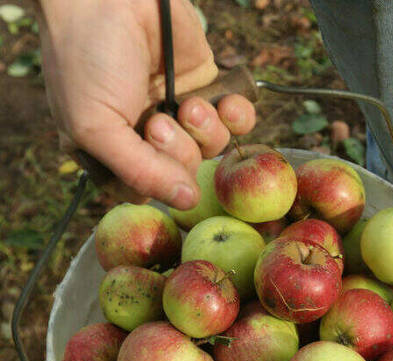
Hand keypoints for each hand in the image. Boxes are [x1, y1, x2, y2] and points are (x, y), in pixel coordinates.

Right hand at [36, 0, 255, 208]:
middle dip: (176, 152)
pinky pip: (237, 121)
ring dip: (204, 131)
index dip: (155, 184)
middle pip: (183, 176)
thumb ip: (140, 172)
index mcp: (113, 151)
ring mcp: (179, 114)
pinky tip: (226, 104)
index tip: (144, 154)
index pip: (147, 193)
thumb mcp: (97, 127)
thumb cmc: (87, 59)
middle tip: (156, 121)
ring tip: (185, 105)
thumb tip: (186, 201)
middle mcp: (148, 138)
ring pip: (211, 151)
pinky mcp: (207, 89)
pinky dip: (237, 116)